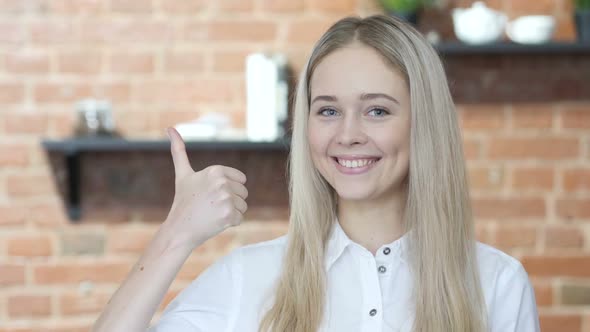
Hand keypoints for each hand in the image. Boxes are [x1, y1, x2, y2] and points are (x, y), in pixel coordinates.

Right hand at [163, 127, 247, 249]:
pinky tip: (215, 222)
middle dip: (231, 201)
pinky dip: (230, 223)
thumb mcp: (183, 174)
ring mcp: (226, 199)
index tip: (211, 194)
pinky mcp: (229, 215)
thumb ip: (179, 151)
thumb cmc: (183, 201)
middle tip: (211, 206)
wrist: (179, 229)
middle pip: (244, 193)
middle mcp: (222, 182)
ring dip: (231, 212)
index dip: (229, 189)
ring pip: (243, 206)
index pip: (241, 179)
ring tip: (212, 214)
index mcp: (215, 170)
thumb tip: (170, 128)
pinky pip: (240, 218)